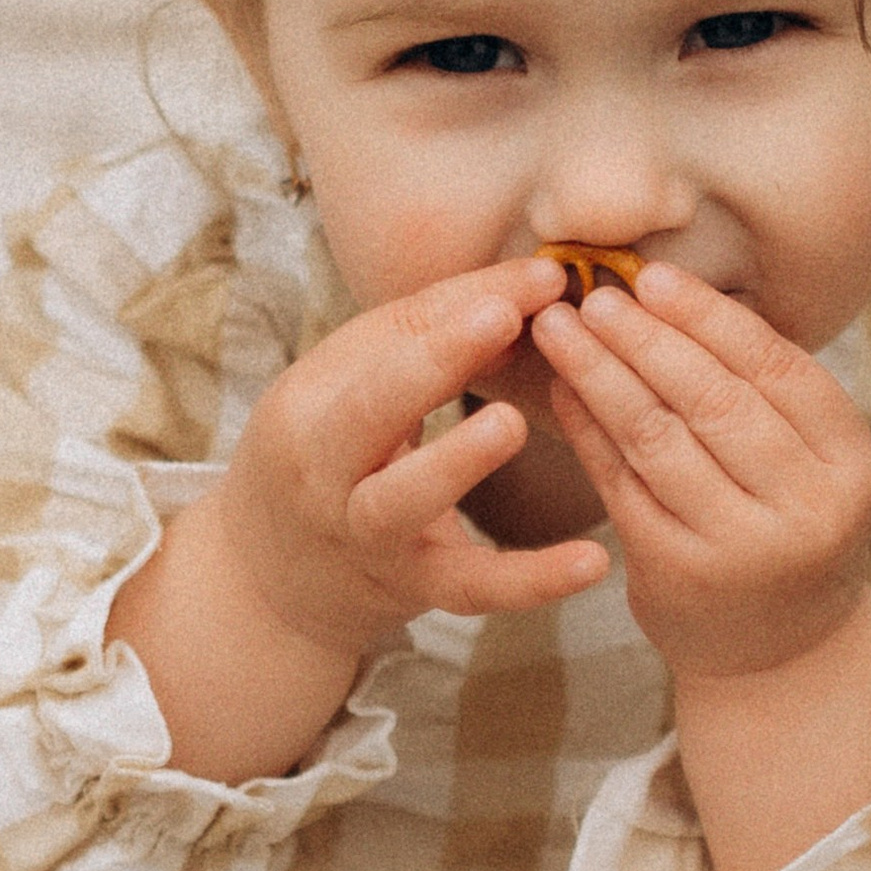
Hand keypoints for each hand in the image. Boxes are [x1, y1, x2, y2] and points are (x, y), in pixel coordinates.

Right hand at [217, 259, 606, 663]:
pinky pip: (473, 587)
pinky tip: (593, 563)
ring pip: (403, 503)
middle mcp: (324, 475)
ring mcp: (366, 538)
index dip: (447, 315)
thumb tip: (540, 287)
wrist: (277, 579)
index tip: (524, 280)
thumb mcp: (354, 389)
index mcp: (308, 409)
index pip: (379, 349)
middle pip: (367, 413)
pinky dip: (531, 581)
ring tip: (512, 422)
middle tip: (499, 318)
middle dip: (429, 361)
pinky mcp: (413, 590)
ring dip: (457, 461)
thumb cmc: (333, 455)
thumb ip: (437, 334)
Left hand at [528, 264, 870, 680]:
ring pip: (659, 438)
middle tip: (596, 295)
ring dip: (601, 373)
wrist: (779, 654)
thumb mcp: (813, 467)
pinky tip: (564, 390)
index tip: (654, 277)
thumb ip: (768, 395)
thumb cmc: (789, 531)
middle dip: (647, 338)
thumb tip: (671, 292)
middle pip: (715, 401)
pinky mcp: (676, 574)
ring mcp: (739, 549)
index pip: (778, 370)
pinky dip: (588, 430)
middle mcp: (805, 511)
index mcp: (851, 468)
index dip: (711, 318)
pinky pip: (621, 483)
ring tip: (561, 329)